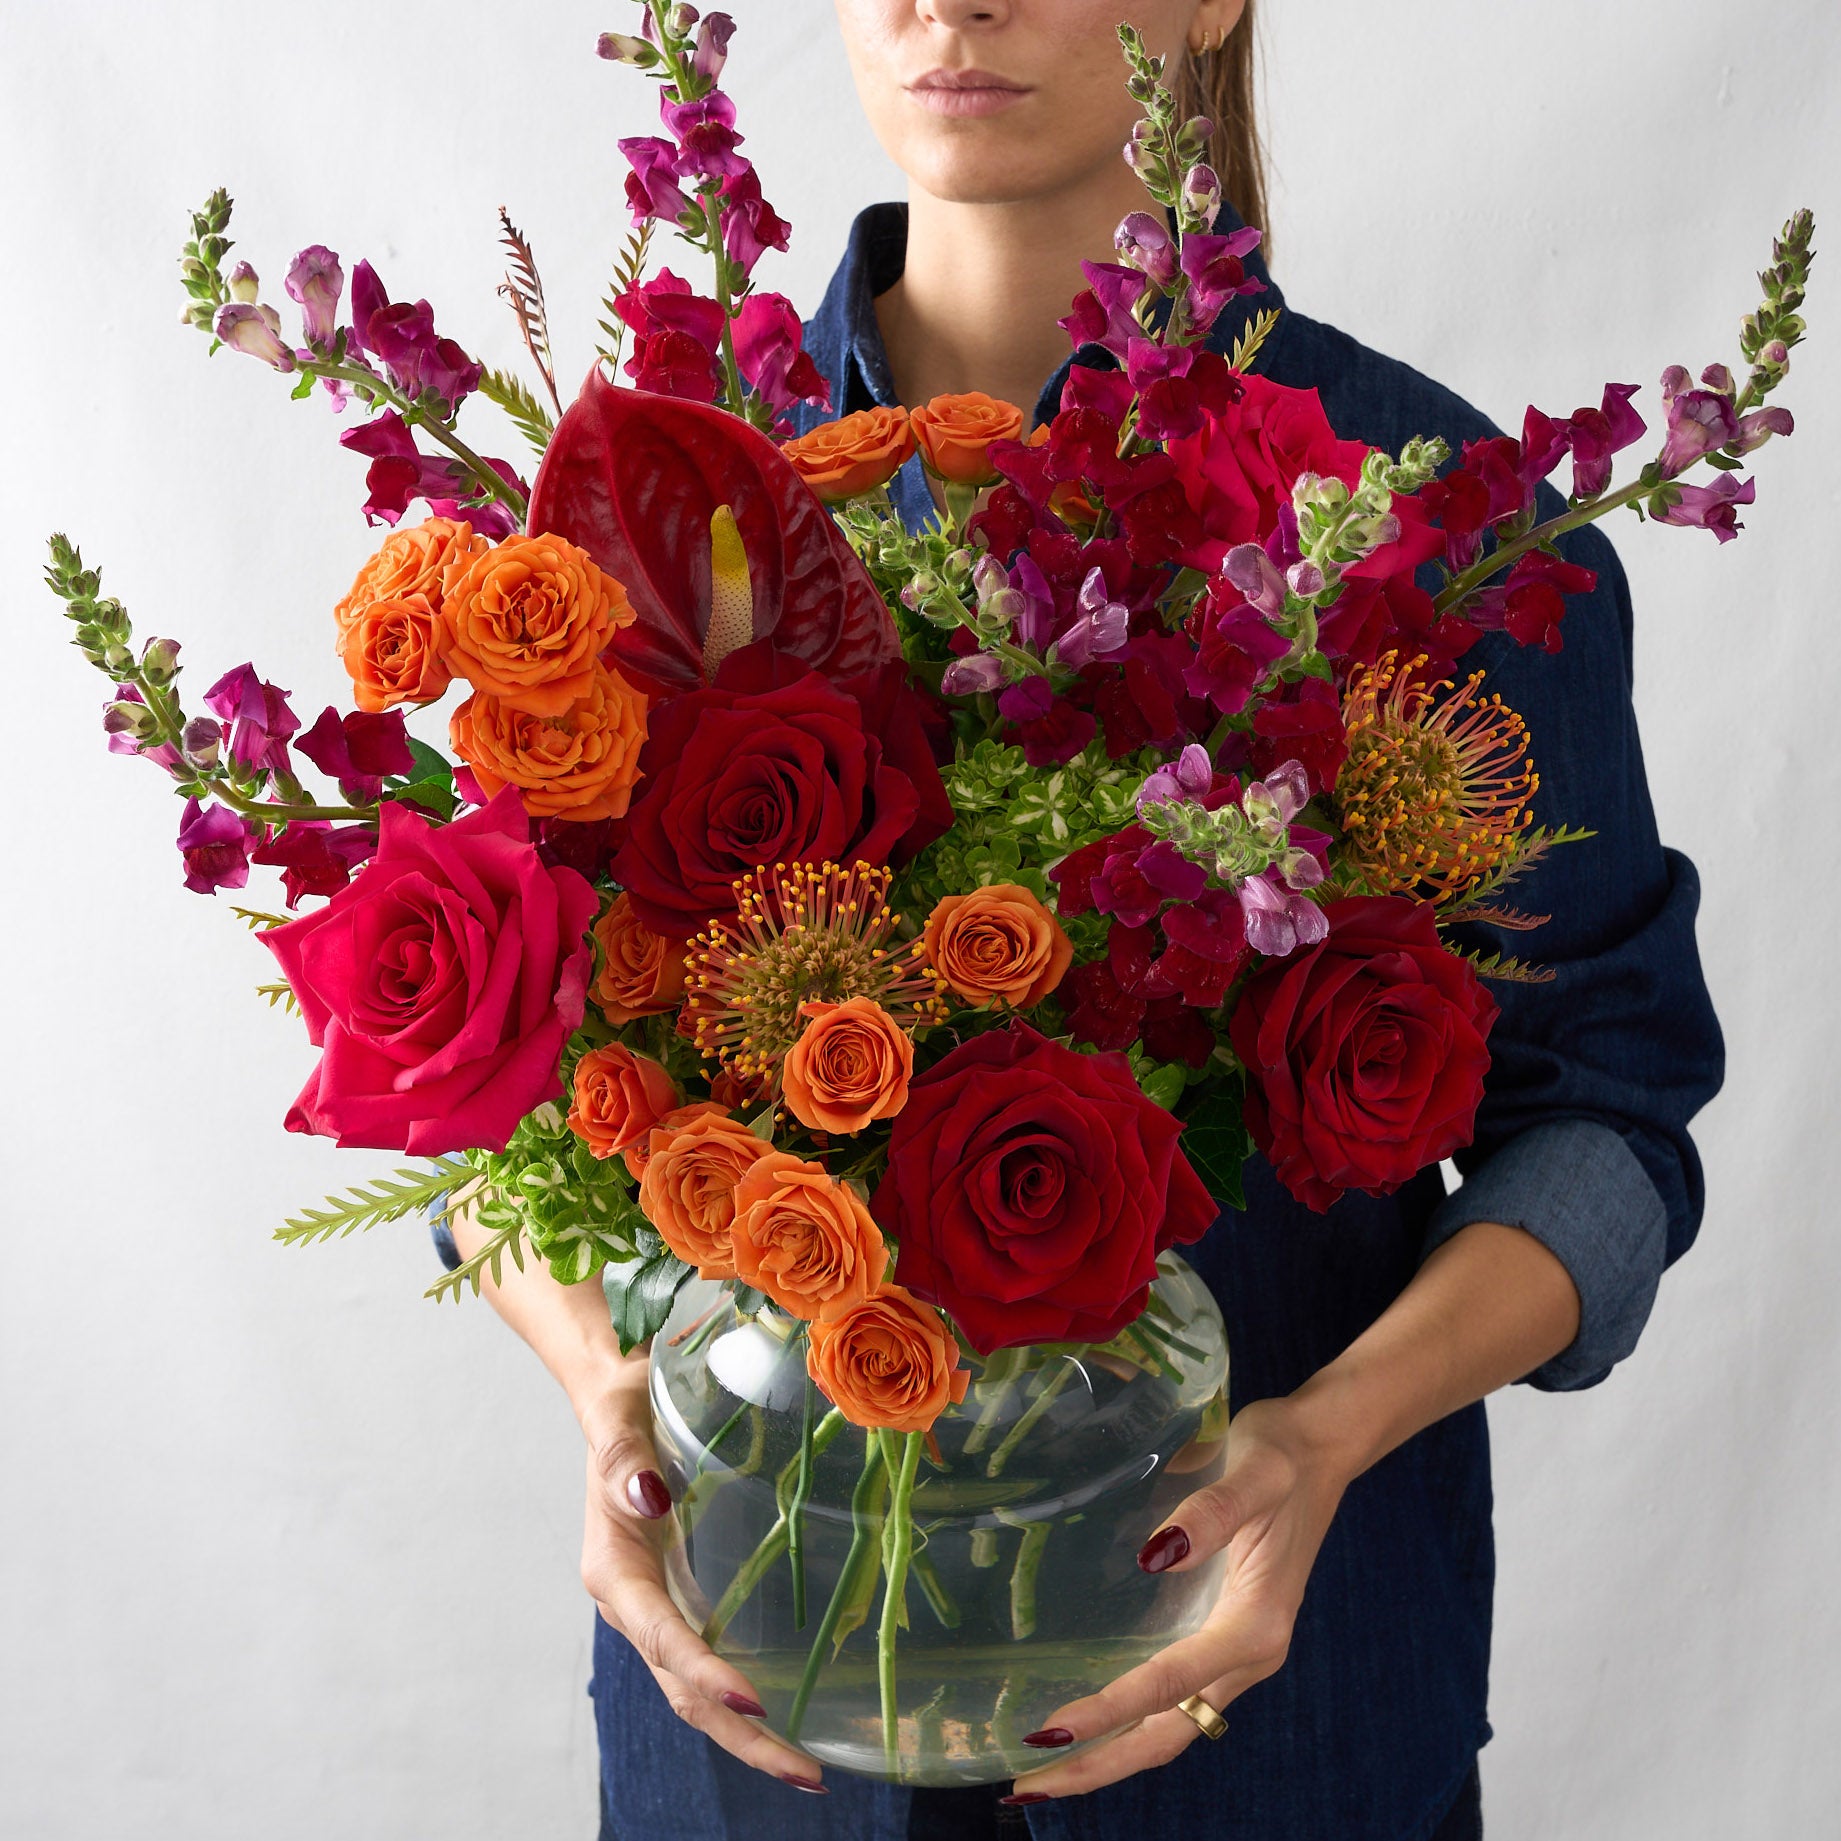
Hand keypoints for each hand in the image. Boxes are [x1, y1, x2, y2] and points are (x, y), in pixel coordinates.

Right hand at [577, 1353, 831, 1794]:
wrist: (619, 1394)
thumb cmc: (623, 1402)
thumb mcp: (619, 1418)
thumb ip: (626, 1458)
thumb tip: (648, 1498)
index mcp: (614, 1569)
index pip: (662, 1635)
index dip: (705, 1673)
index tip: (753, 1706)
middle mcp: (633, 1602)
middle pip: (683, 1689)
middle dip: (741, 1737)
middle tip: (806, 1770)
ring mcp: (658, 1606)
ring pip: (696, 1689)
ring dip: (748, 1734)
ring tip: (808, 1766)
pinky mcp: (682, 1596)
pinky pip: (709, 1661)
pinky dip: (744, 1697)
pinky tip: (791, 1709)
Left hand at [1007, 1395, 1349, 1801]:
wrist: (1321, 1448)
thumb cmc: (1284, 1455)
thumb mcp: (1255, 1472)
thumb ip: (1212, 1512)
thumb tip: (1158, 1555)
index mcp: (1255, 1625)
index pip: (1170, 1683)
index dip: (1109, 1710)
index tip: (1051, 1731)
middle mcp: (1247, 1654)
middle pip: (1168, 1733)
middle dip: (1100, 1763)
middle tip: (1026, 1786)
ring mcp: (1236, 1651)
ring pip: (1170, 1725)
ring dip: (1110, 1753)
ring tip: (1042, 1772)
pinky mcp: (1223, 1636)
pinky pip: (1174, 1698)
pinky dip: (1129, 1721)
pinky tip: (1089, 1720)